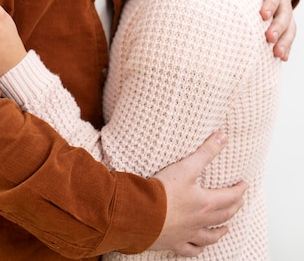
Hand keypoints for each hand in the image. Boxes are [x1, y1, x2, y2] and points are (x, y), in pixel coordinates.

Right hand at [150, 133, 246, 256]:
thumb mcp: (186, 167)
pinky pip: (190, 249)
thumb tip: (222, 137)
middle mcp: (199, 221)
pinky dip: (197, 248)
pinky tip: (199, 246)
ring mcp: (188, 233)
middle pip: (222, 216)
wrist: (141, 214)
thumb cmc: (163, 191)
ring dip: (219, 232)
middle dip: (233, 208)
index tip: (244, 185)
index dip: (238, 190)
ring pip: (209, 236)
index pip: (228, 197)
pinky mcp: (174, 242)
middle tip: (239, 203)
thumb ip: (206, 152)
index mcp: (204, 203)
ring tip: (225, 229)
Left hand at [228, 0, 295, 60]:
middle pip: (284, 15)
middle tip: (269, 37)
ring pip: (289, 29)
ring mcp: (285, 15)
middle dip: (278, 27)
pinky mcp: (285, 26)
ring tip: (277, 53)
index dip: (270, 4)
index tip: (262, 15)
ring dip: (284, 41)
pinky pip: (288, 38)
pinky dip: (286, 48)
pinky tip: (280, 58)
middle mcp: (283, 1)